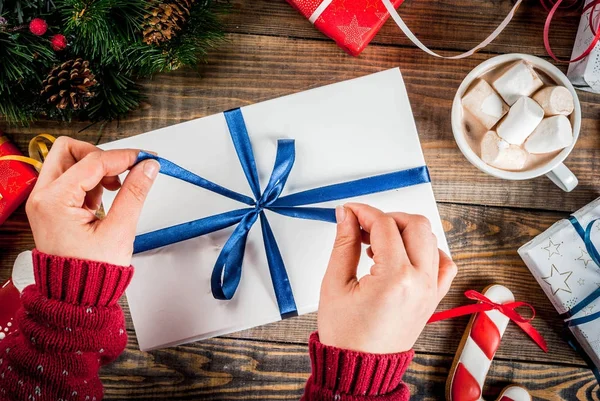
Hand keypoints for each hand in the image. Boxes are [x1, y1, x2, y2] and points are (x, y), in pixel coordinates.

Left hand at [26, 136, 159, 266]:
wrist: (78, 295)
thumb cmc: (91, 271)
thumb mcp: (119, 230)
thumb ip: (135, 193)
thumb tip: (147, 167)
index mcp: (53, 201)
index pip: (92, 162)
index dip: (123, 157)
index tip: (145, 158)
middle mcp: (42, 197)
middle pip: (68, 151)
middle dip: (99, 155)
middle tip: (123, 168)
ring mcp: (45, 200)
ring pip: (69, 162)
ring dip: (95, 168)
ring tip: (115, 189)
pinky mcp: (53, 205)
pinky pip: (71, 178)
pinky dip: (91, 181)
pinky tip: (105, 199)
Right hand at [317, 203, 456, 353]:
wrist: (359, 367)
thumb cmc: (347, 336)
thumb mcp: (335, 284)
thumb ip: (344, 244)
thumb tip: (347, 217)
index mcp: (395, 278)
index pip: (385, 225)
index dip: (364, 212)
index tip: (350, 212)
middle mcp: (420, 282)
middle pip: (415, 225)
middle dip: (388, 217)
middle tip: (365, 226)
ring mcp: (431, 290)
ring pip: (431, 239)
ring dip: (406, 232)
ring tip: (380, 243)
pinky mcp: (433, 298)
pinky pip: (444, 264)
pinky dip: (428, 251)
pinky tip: (405, 255)